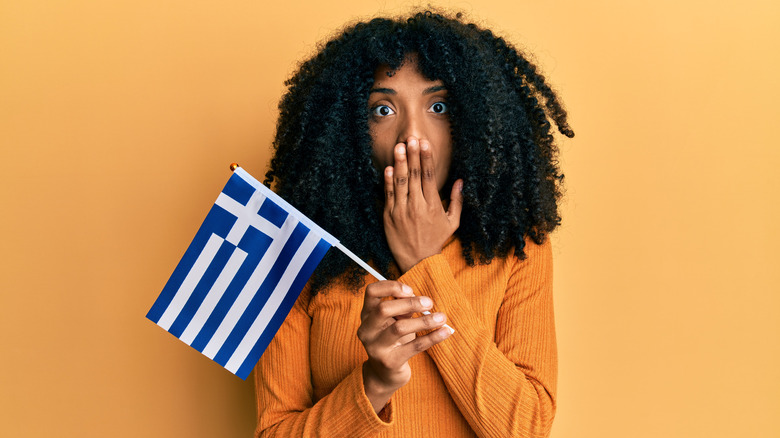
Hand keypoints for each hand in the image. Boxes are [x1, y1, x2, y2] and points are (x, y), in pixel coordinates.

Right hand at [358, 280, 451, 412]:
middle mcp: (367, 330)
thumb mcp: (395, 320)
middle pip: (383, 309)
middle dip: (410, 303)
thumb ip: (404, 308)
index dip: (391, 287)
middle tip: (429, 303)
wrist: (385, 373)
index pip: (372, 292)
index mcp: (366, 315)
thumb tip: (422, 300)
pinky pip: (414, 346)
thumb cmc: (393, 340)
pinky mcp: (390, 362)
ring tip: (442, 318)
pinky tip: (446, 332)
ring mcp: (376, 347)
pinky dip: (433, 337)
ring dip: (424, 321)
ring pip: (399, 328)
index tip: (410, 290)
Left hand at [383, 136, 462, 272]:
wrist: (418, 262)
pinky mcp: (389, 216)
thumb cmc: (436, 241)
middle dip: (413, 156)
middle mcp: (417, 206)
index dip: (427, 159)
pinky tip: (389, 168)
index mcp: (433, 206)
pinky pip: (389, 195)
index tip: (425, 145)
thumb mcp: (452, 222)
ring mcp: (402, 211)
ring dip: (400, 163)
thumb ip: (457, 201)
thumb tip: (460, 182)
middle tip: (411, 138)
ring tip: (399, 147)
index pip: (429, 177)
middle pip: (415, 176)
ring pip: (401, 183)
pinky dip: (388, 181)